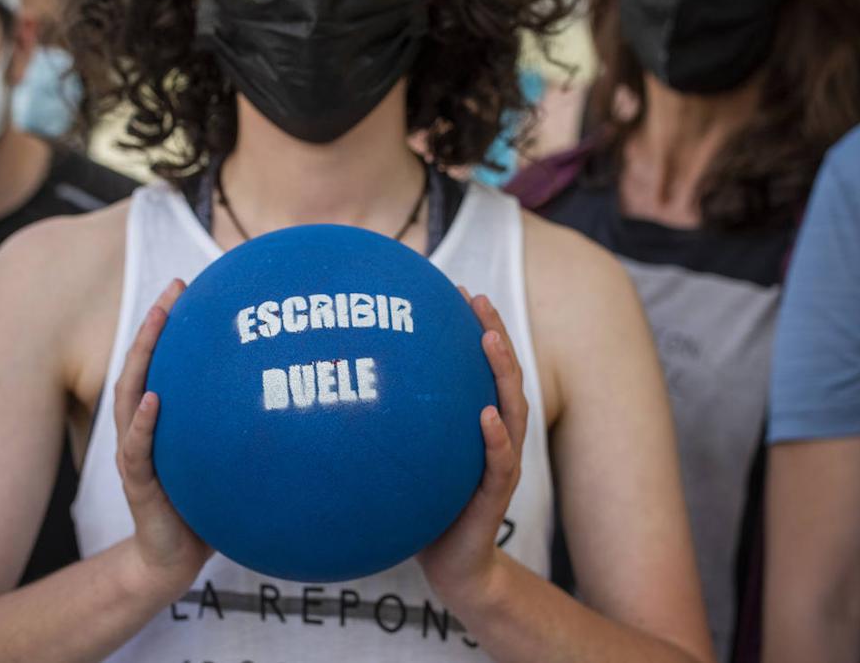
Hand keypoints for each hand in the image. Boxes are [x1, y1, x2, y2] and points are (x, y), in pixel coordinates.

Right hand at [114, 279, 212, 599]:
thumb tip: (295, 396)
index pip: (160, 363)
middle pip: (140, 366)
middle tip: (173, 290)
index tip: (187, 287)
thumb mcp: (222, 461)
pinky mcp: (138, 483)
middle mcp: (140, 430)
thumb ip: (240, 431)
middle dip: (154, 325)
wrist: (171, 561)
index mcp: (159, 421)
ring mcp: (134, 454)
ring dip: (142, 357)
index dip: (169, 325)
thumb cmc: (202, 507)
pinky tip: (155, 399)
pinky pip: (139, 449)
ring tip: (156, 322)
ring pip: (130, 396)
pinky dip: (144, 423)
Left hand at [417, 293, 528, 608]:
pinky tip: (486, 416)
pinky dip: (496, 438)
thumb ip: (400, 426)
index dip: (476, 328)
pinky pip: (499, 463)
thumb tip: (348, 386)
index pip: (482, 368)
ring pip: (511, 410)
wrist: (455, 568)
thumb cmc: (429, 509)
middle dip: (494, 334)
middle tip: (478, 301)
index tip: (459, 291)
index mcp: (479, 424)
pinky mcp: (495, 496)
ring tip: (488, 340)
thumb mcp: (412, 461)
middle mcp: (497, 436)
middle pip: (503, 376)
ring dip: (501, 373)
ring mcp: (501, 464)